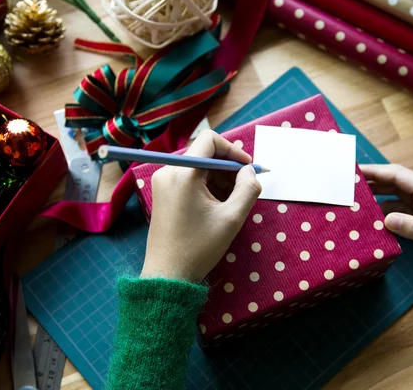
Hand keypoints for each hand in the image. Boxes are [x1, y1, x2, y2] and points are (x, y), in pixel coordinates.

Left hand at [141, 130, 261, 281]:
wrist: (168, 274)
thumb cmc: (199, 247)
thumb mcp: (232, 218)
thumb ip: (247, 189)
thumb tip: (249, 171)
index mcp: (184, 172)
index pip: (210, 140)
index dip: (233, 151)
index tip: (247, 169)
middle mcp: (169, 170)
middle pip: (205, 154)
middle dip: (228, 169)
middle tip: (244, 189)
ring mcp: (163, 182)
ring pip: (198, 167)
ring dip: (219, 179)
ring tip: (232, 202)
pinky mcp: (163, 193)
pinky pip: (189, 178)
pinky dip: (207, 186)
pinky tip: (217, 206)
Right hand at [360, 164, 412, 275]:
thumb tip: (387, 220)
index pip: (399, 176)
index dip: (376, 171)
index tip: (354, 170)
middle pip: (394, 184)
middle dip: (371, 183)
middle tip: (346, 185)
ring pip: (396, 199)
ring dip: (377, 199)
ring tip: (354, 201)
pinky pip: (402, 213)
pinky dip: (386, 214)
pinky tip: (373, 219)